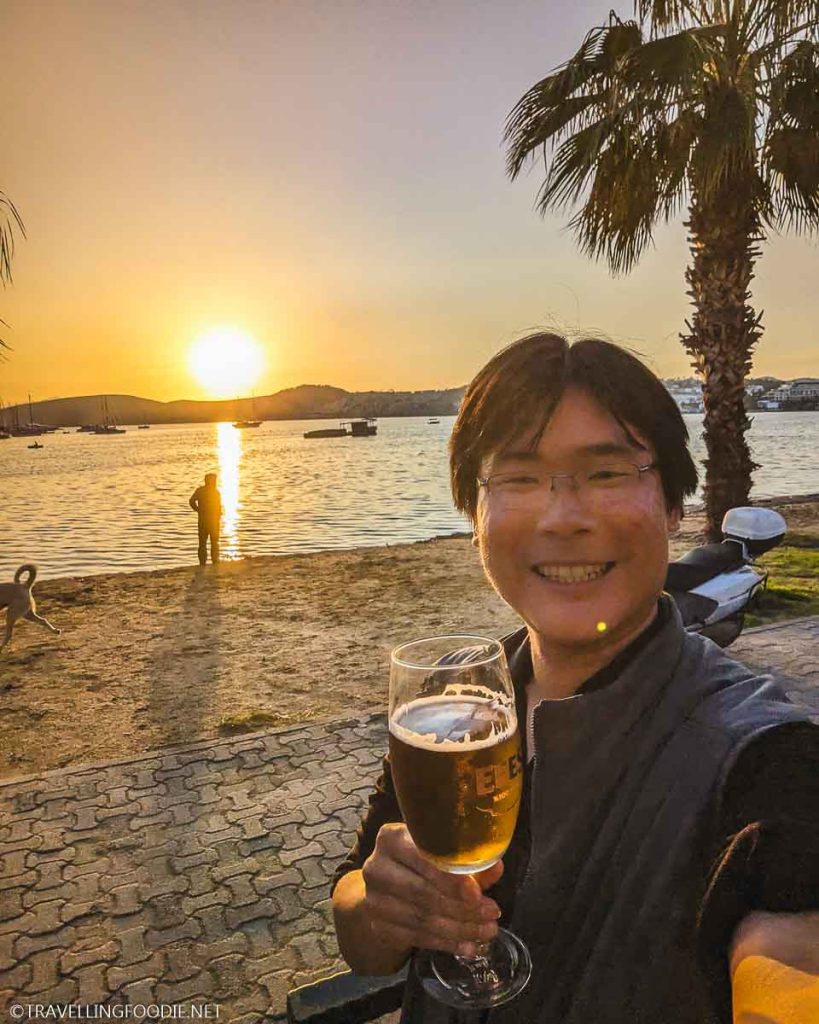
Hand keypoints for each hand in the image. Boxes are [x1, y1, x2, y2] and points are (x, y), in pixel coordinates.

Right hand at [361, 823, 502, 956]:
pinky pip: (418, 938)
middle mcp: (376, 867)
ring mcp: (374, 899)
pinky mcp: (378, 927)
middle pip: (423, 892)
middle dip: (462, 907)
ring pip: (422, 918)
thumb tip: (496, 867)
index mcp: (391, 838)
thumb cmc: (420, 861)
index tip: (477, 894)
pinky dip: (447, 943)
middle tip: (493, 913)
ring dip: (460, 928)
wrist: (385, 885)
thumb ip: (468, 859)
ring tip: (488, 931)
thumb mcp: (441, 852)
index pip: (422, 858)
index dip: (450, 878)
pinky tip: (468, 946)